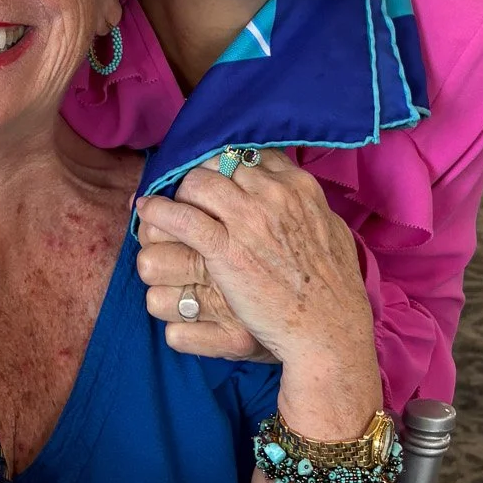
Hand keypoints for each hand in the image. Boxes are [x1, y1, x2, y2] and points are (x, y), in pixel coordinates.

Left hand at [134, 152, 379, 437]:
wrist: (328, 329)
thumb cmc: (335, 287)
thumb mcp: (330, 231)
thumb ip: (305, 207)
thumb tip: (288, 193)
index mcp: (299, 186)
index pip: (249, 154)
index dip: (224, 163)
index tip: (212, 175)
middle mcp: (273, 194)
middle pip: (218, 164)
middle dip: (199, 178)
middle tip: (186, 195)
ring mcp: (248, 219)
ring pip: (196, 183)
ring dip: (177, 194)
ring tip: (163, 206)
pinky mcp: (225, 249)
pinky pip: (181, 218)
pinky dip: (159, 212)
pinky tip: (148, 213)